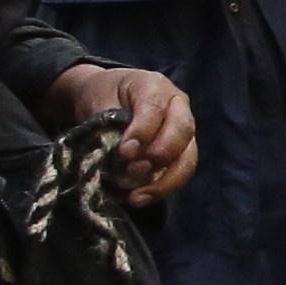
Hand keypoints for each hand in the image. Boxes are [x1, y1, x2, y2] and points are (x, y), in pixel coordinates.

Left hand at [59, 65, 201, 199]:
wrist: (108, 98)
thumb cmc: (103, 95)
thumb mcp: (99, 100)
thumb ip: (108, 122)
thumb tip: (117, 153)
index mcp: (155, 86)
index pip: (155, 109)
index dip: (142, 132)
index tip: (124, 153)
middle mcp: (178, 107)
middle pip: (182, 132)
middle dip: (159, 156)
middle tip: (132, 171)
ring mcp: (183, 131)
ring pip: (187, 158)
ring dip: (164, 181)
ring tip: (136, 196)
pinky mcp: (180, 153)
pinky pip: (179, 174)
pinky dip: (160, 190)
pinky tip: (138, 198)